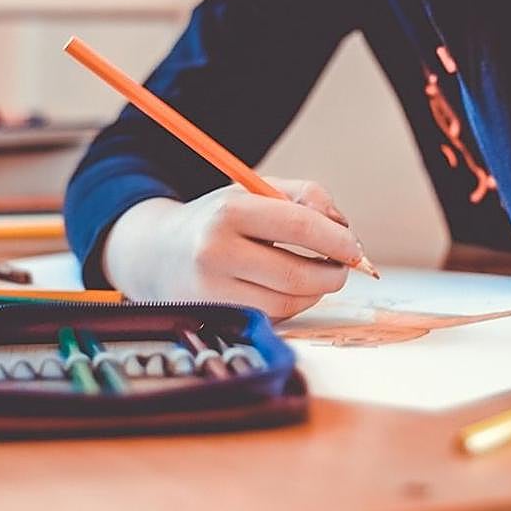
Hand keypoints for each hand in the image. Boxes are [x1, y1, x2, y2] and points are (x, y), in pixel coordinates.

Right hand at [101, 180, 361, 318]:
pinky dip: (291, 305)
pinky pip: (272, 317)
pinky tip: (287, 289)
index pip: (300, 227)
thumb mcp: (254, 192)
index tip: (355, 248)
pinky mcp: (214, 318)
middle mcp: (215, 253)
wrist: (155, 253)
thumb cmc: (218, 219)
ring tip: (315, 275)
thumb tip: (345, 231)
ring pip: (288, 303)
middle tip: (343, 267)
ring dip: (314, 292)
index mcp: (229, 212)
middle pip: (298, 274)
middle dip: (333, 273)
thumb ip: (306, 197)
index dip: (338, 240)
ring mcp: (212, 292)